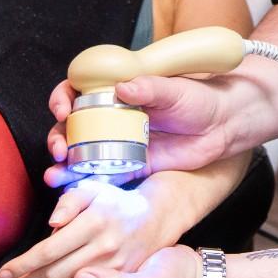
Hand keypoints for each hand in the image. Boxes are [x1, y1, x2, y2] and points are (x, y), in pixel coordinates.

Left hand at [0, 179, 168, 277]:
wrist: (154, 218)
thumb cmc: (116, 202)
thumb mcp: (93, 190)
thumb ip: (70, 201)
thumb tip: (53, 223)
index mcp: (94, 222)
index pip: (49, 250)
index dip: (23, 264)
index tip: (4, 271)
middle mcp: (104, 247)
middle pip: (54, 273)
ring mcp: (113, 268)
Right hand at [44, 74, 232, 186]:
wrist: (222, 126)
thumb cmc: (198, 99)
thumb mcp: (175, 89)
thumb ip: (150, 88)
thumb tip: (124, 88)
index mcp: (118, 90)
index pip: (78, 89)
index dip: (63, 97)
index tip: (64, 107)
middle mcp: (112, 116)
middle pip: (71, 124)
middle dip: (57, 136)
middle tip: (59, 149)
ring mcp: (119, 142)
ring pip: (81, 152)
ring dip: (63, 164)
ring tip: (56, 174)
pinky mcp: (130, 166)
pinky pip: (103, 175)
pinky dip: (85, 183)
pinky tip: (73, 189)